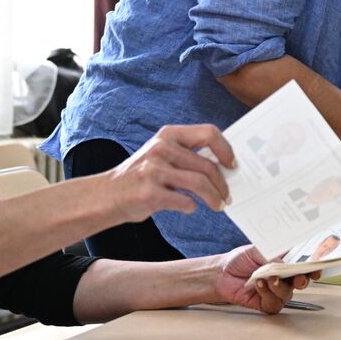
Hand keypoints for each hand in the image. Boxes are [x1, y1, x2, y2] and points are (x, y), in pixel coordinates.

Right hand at [104, 124, 234, 223]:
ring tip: (218, 205)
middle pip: (208, 165)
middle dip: (222, 184)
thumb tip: (224, 166)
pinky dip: (191, 206)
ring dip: (214, 197)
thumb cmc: (142, 176)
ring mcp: (154, 170)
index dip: (226, 149)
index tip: (232, 165)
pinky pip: (185, 201)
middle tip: (227, 196)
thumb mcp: (161, 154)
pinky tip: (189, 207)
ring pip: (200, 183)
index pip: (209, 133)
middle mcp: (161, 148)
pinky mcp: (150, 193)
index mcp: (168, 135)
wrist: (107, 196)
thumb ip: (187, 154)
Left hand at [213, 245, 313, 313]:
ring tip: (267, 278)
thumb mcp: (258, 250)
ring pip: (287, 294)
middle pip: (302, 282)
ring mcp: (276, 291)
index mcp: (286, 263)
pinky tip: (258, 286)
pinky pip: (274, 304)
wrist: (222, 273)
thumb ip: (274, 257)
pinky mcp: (266, 303)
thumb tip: (286, 265)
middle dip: (302, 281)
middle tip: (298, 279)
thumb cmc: (241, 259)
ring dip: (279, 286)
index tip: (316, 268)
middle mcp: (284, 278)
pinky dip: (267, 295)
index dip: (313, 267)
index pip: (305, 265)